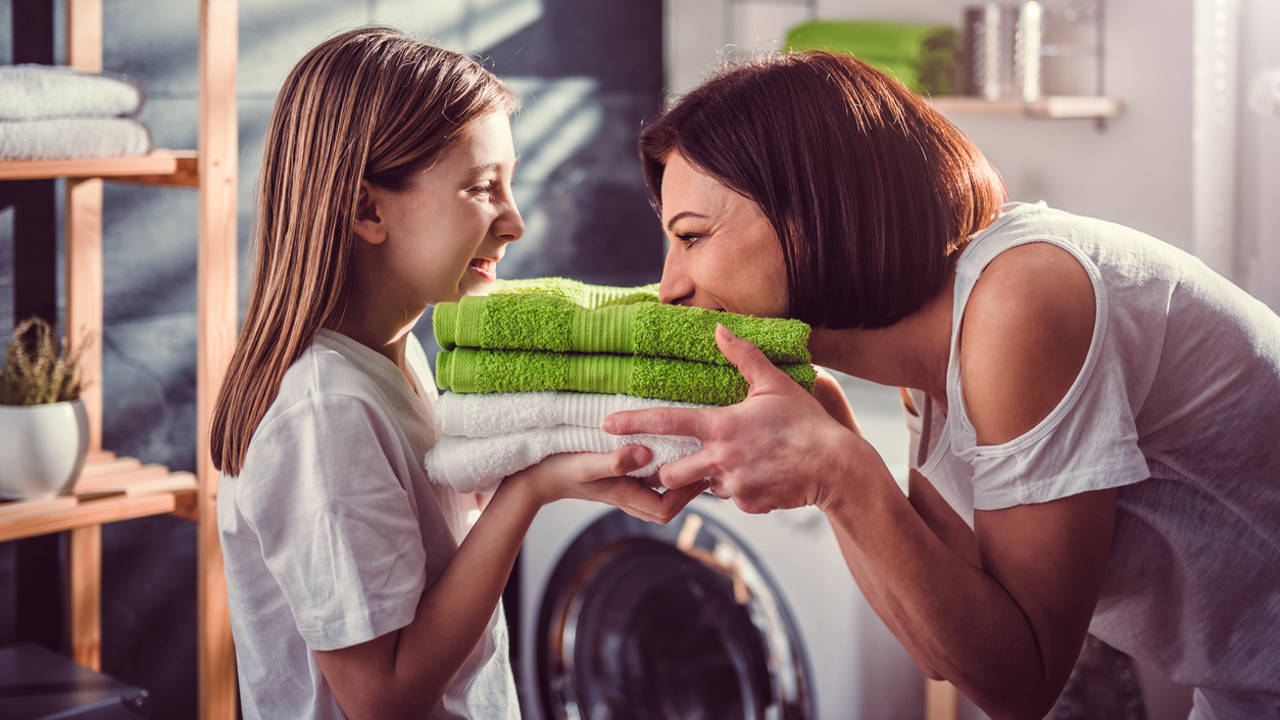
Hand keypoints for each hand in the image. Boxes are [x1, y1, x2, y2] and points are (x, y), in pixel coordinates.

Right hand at [504, 445, 707, 523]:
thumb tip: (647, 453)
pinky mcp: (621, 479)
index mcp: (626, 496)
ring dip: (679, 478)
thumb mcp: (587, 463)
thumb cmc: (559, 470)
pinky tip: (671, 450)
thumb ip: (615, 460)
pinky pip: (651, 481)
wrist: (536, 476)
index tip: (700, 470)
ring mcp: (625, 490)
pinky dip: (665, 470)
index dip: (687, 493)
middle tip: (707, 462)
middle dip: (689, 487)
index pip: (668, 508)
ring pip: (662, 493)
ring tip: (695, 455)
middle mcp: (629, 497)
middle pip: (670, 504)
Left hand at [603, 325, 869, 513]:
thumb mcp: (774, 384)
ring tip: (740, 461)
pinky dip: (740, 488)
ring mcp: (733, 486)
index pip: (667, 423)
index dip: (633, 422)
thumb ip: (743, 356)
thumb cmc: (805, 422)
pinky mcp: (748, 505)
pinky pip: (732, 498)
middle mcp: (720, 459)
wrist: (836, 466)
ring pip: (704, 487)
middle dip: (669, 471)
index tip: (608, 425)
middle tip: (685, 461)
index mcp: (721, 426)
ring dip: (710, 477)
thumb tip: (719, 329)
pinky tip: (762, 474)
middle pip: (670, 473)